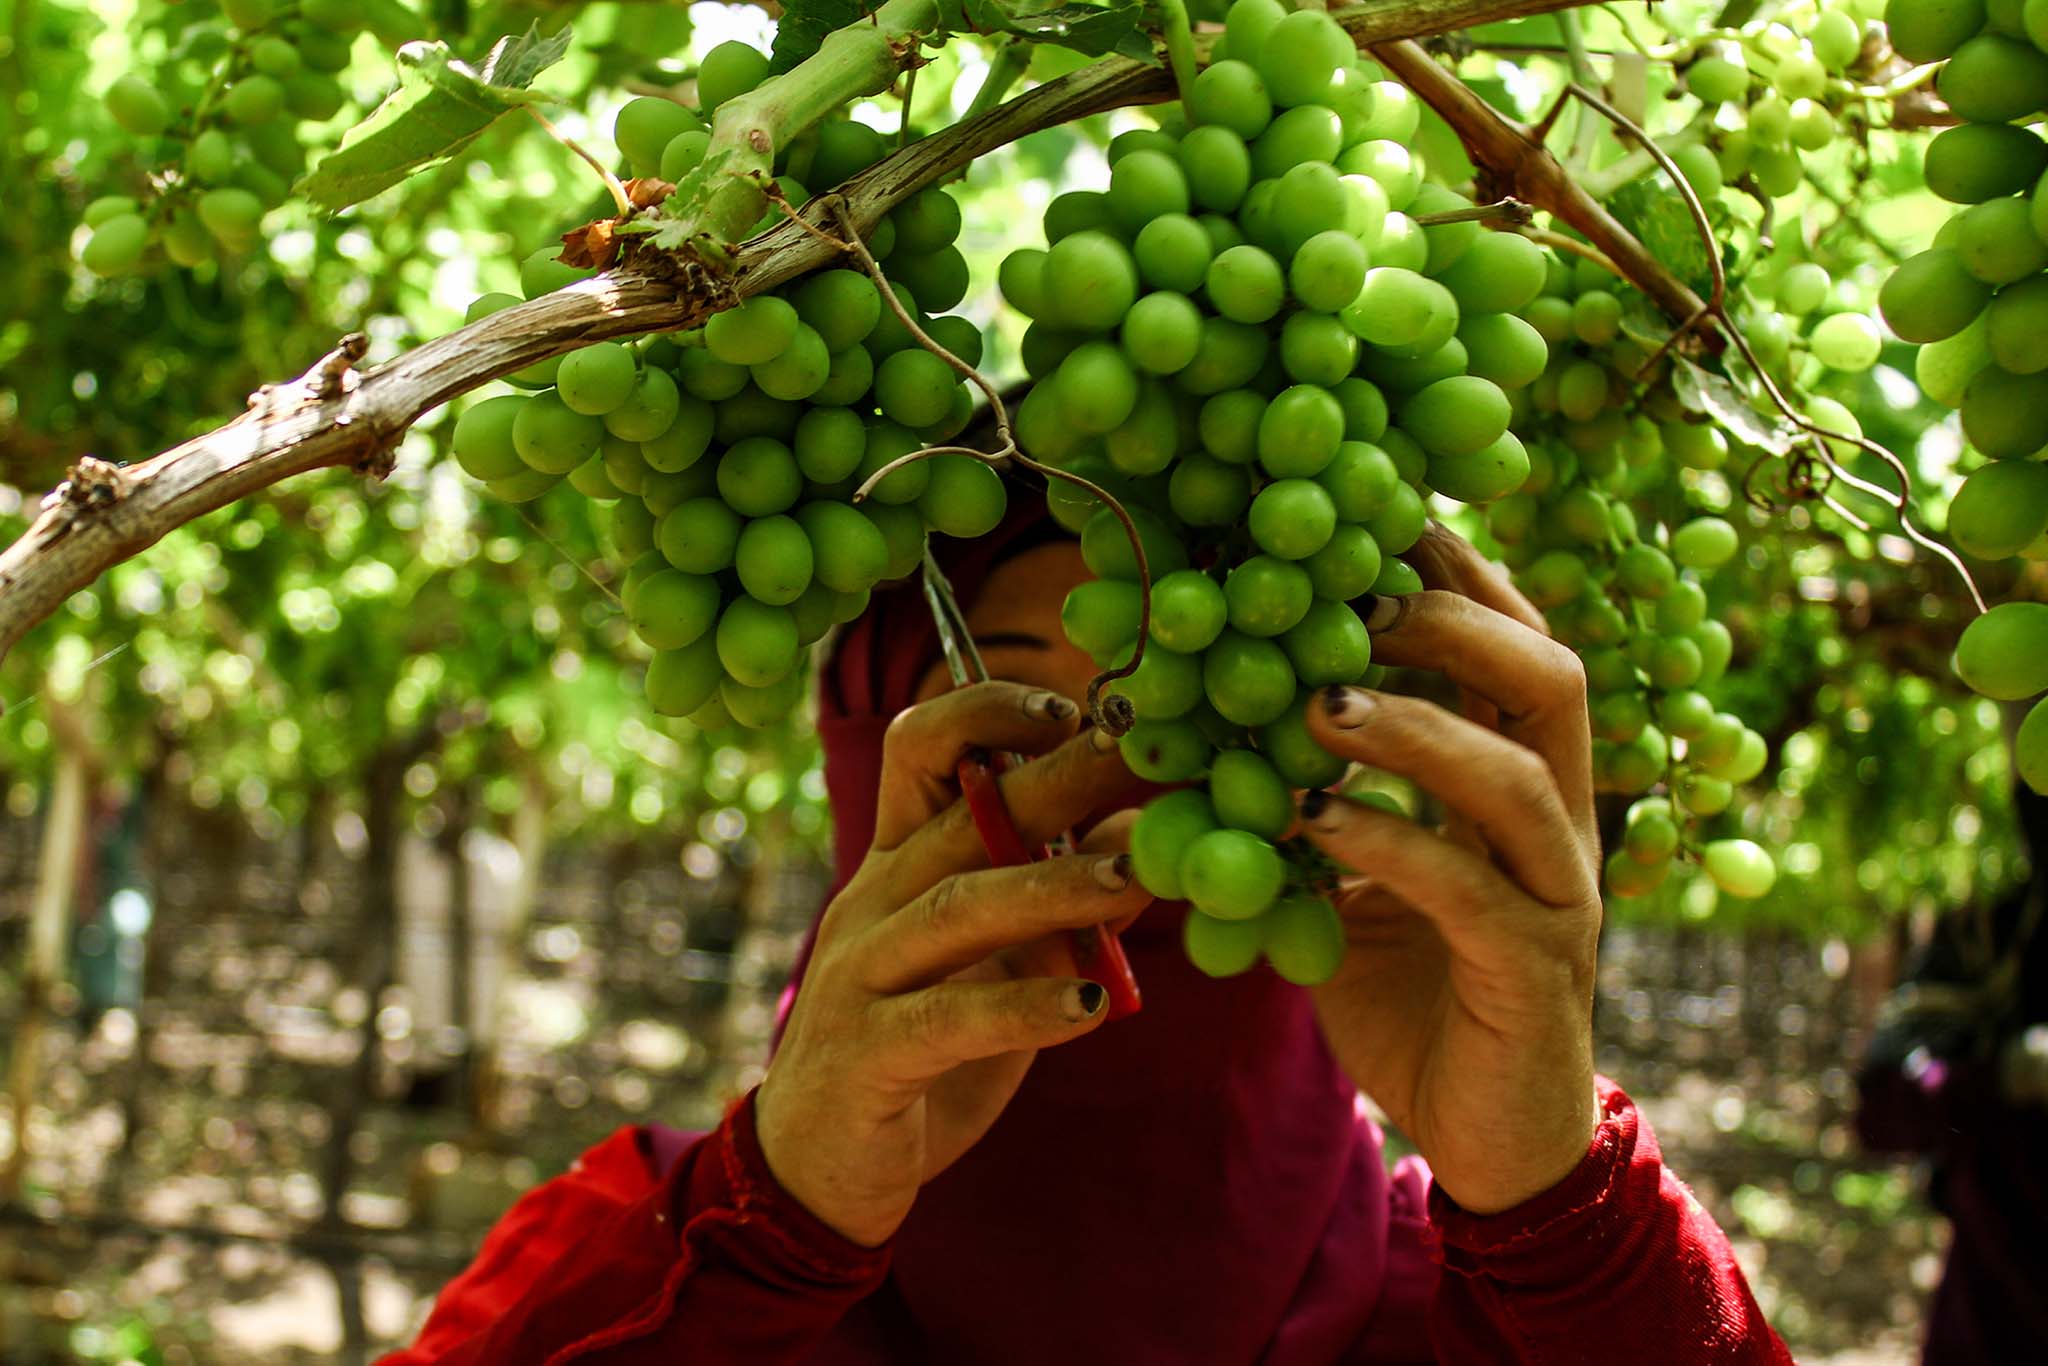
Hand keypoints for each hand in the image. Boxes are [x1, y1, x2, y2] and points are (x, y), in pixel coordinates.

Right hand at [755, 682, 1150, 1246]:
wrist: (819, 1170)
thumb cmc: (922, 1047)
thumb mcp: (996, 959)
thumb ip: (1057, 897)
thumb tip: (1147, 827)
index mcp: (896, 862)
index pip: (921, 749)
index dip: (989, 712)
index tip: (1079, 706)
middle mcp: (872, 901)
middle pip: (959, 816)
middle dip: (1054, 777)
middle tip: (1139, 754)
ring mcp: (861, 976)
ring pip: (958, 908)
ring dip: (1052, 887)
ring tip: (1135, 876)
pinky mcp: (868, 1057)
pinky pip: (949, 1021)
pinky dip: (1023, 1008)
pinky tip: (1090, 1004)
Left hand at [1298, 525, 1602, 1214]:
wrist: (1483, 1130)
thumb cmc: (1411, 985)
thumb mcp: (1342, 874)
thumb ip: (1300, 796)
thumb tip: (1182, 715)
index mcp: (1519, 777)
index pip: (1507, 644)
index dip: (1448, 574)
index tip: (1359, 520)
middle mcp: (1557, 819)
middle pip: (1546, 676)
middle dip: (1451, 619)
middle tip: (1347, 596)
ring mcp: (1557, 893)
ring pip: (1519, 776)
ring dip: (1413, 725)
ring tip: (1314, 701)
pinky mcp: (1531, 971)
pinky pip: (1471, 890)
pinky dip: (1391, 844)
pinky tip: (1312, 821)